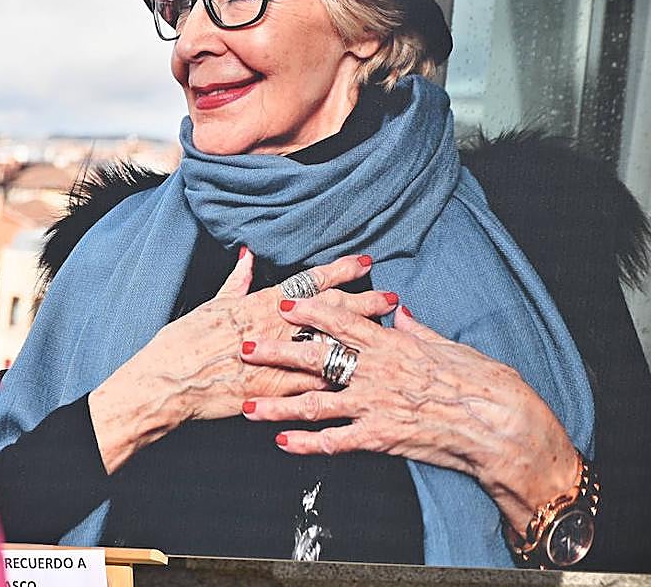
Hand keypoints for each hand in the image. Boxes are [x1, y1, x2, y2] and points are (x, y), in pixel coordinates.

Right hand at [89, 250, 392, 473]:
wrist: (167, 381)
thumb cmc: (182, 343)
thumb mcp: (209, 306)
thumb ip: (235, 282)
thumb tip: (247, 255)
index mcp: (257, 304)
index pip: (308, 282)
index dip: (339, 271)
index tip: (365, 262)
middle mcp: (272, 327)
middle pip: (327, 312)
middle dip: (362, 303)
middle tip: (390, 296)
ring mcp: (275, 359)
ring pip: (328, 346)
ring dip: (359, 340)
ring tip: (386, 336)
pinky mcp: (273, 389)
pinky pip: (312, 384)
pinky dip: (337, 380)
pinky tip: (362, 380)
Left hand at [239, 297, 580, 529]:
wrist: (502, 424)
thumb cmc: (481, 381)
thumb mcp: (446, 344)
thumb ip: (414, 329)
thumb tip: (396, 310)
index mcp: (391, 344)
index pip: (340, 321)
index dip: (308, 310)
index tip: (280, 302)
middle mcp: (376, 372)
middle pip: (315, 358)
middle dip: (275, 352)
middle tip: (243, 346)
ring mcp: (376, 405)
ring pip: (315, 403)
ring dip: (278, 405)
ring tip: (247, 405)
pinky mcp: (381, 437)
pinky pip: (336, 442)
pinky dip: (307, 444)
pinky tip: (283, 443)